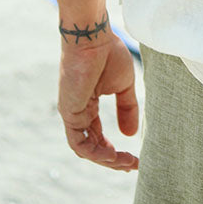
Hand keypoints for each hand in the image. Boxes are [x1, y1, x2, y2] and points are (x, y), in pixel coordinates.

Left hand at [57, 33, 139, 170]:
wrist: (92, 37)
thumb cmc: (108, 54)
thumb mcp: (123, 86)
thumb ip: (127, 108)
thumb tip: (130, 135)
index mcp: (87, 107)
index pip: (97, 137)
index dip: (113, 151)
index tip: (133, 157)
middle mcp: (77, 114)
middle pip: (92, 147)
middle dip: (112, 160)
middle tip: (132, 165)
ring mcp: (72, 114)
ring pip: (85, 149)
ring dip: (105, 160)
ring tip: (126, 162)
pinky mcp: (69, 112)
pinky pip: (79, 142)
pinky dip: (95, 152)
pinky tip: (112, 155)